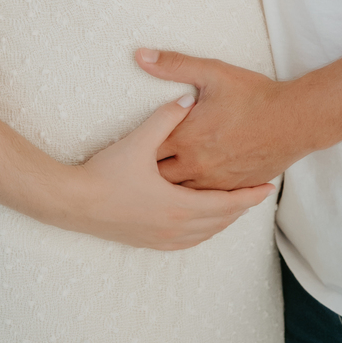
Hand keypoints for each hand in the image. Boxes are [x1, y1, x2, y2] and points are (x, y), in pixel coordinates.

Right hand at [62, 99, 274, 249]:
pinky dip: (204, 231)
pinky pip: (188, 241)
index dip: (249, 195)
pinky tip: (203, 223)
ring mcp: (161, 238)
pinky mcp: (148, 242)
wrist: (73, 204)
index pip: (227, 203)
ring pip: (206, 233)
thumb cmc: (105, 174)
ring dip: (223, 220)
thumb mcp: (138, 142)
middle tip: (258, 194)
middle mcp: (175, 227)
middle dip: (241, 207)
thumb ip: (165, 118)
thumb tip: (187, 100)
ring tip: (235, 206)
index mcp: (178, 205)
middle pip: (220, 220)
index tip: (268, 187)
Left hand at [136, 50, 302, 188]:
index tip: (127, 150)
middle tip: (137, 171)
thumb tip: (141, 55)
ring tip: (155, 187)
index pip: (147, 150)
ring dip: (169, 189)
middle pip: (160, 178)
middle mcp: (197, 165)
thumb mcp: (212, 73)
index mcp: (186, 138)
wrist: (296, 121)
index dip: (135, 149)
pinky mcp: (233, 189)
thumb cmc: (255, 96)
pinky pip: (206, 202)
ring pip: (181, 194)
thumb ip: (174, 64)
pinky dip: (194, 198)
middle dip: (148, 174)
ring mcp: (216, 181)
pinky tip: (187, 197)